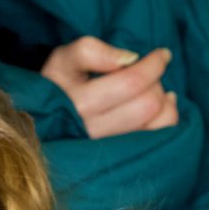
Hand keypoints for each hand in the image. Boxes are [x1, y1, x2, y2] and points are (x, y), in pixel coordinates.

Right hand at [40, 35, 177, 138]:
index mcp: (79, 104)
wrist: (40, 125)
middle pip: (147, 103)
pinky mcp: (121, 158)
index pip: (130, 82)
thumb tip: (130, 58)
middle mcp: (94, 130)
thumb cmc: (56, 87)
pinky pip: (157, 139)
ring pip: (156, 124)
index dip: (153, 65)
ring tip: (157, 89)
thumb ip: (90, 51)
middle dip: (156, 81)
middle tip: (149, 72)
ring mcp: (109, 148)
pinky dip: (168, 119)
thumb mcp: (62, 60)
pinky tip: (162, 108)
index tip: (162, 54)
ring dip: (164, 101)